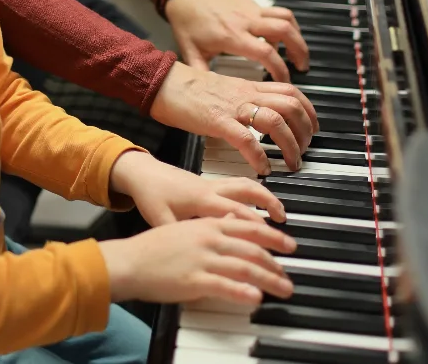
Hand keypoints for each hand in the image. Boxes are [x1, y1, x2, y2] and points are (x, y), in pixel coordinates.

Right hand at [99, 218, 295, 303]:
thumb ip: (210, 225)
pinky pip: (226, 286)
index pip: (248, 227)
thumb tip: (232, 220)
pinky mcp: (194, 280)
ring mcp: (202, 259)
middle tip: (289, 272)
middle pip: (253, 248)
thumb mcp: (185, 227)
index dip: (272, 236)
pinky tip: (256, 298)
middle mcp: (209, 239)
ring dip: (269, 279)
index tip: (287, 244)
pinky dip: (244, 292)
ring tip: (283, 289)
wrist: (129, 261)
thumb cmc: (153, 247)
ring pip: (246, 267)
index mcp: (207, 225)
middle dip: (276, 261)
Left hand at [110, 151, 285, 224]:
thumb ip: (181, 235)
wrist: (142, 173)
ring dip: (265, 196)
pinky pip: (238, 184)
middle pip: (249, 194)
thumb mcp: (161, 220)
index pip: (237, 213)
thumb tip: (196, 253)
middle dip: (270, 208)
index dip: (256, 226)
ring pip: (246, 185)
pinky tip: (259, 203)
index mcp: (202, 200)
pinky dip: (254, 191)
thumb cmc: (151, 196)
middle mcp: (211, 189)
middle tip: (285, 225)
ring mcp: (212, 183)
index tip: (271, 241)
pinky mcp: (210, 182)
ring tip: (280, 212)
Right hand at [150, 62, 318, 173]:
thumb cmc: (185, 88)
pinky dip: (259, 156)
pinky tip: (263, 168)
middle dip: (305, 130)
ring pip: (276, 120)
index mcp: (248, 86)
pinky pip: (246, 138)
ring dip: (289, 144)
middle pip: (291, 105)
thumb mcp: (222, 89)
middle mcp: (246, 94)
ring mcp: (232, 107)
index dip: (308, 111)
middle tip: (304, 150)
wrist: (162, 81)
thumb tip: (251, 115)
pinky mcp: (216, 121)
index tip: (311, 128)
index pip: (291, 92)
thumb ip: (239, 99)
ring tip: (291, 162)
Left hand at [165, 0, 308, 81]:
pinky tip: (283, 39)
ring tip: (298, 54)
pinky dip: (287, 24)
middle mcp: (246, 20)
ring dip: (297, 36)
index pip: (265, 53)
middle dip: (299, 50)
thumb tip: (209, 97)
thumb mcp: (191, 53)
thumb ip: (202, 74)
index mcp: (232, 36)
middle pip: (285, 31)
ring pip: (286, 18)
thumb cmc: (187, 24)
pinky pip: (278, 12)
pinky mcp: (253, 3)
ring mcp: (251, 10)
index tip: (284, 81)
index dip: (279, 69)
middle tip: (302, 67)